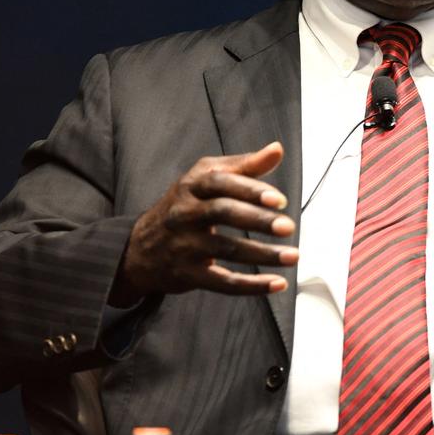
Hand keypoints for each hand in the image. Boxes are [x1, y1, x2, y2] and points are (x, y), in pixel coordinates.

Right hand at [109, 141, 297, 304]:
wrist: (140, 248)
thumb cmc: (186, 206)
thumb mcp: (207, 179)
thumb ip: (245, 166)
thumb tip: (277, 149)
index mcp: (192, 185)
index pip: (221, 182)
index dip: (250, 189)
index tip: (280, 199)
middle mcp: (185, 213)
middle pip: (222, 212)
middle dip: (258, 220)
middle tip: (288, 227)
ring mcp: (184, 245)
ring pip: (226, 249)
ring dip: (263, 254)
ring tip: (293, 256)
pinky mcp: (187, 274)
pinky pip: (222, 282)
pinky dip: (251, 285)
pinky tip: (277, 283)